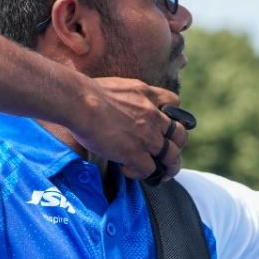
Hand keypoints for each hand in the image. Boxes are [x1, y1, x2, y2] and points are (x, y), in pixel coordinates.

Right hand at [70, 77, 187, 182]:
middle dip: (176, 146)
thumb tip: (122, 104)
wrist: (79, 101)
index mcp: (148, 96)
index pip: (174, 104)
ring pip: (171, 156)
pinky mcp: (135, 153)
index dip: (172, 115)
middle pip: (180, 135)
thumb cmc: (87, 92)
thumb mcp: (119, 85)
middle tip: (168, 155)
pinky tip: (128, 170)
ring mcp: (147, 136)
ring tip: (162, 174)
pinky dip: (142, 174)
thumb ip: (130, 95)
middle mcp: (153, 117)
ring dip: (169, 167)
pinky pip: (149, 170)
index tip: (165, 124)